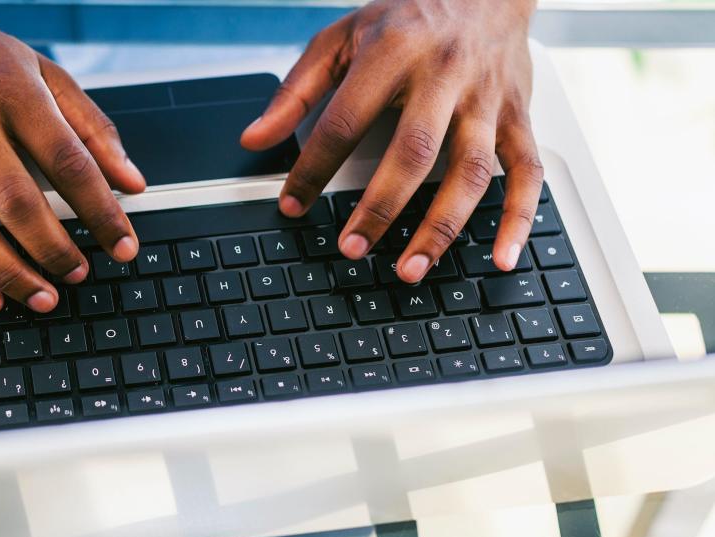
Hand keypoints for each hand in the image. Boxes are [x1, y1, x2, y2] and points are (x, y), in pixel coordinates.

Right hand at [0, 0, 145, 313]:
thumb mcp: (41, 71)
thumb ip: (91, 126)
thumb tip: (132, 181)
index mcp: (12, 92)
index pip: (68, 161)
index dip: (101, 211)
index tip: (123, 246)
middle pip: (15, 200)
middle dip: (53, 249)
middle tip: (77, 274)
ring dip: (7, 272)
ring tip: (40, 295)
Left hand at [241, 0, 541, 282]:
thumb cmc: (407, 16)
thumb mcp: (340, 39)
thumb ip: (296, 91)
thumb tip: (254, 139)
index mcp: (393, 53)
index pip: (344, 121)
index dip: (314, 168)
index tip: (292, 204)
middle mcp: (444, 75)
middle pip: (413, 152)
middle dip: (380, 208)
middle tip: (352, 248)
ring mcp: (486, 98)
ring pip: (471, 171)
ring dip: (441, 227)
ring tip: (410, 268)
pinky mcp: (517, 115)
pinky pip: (527, 171)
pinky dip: (519, 219)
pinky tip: (501, 257)